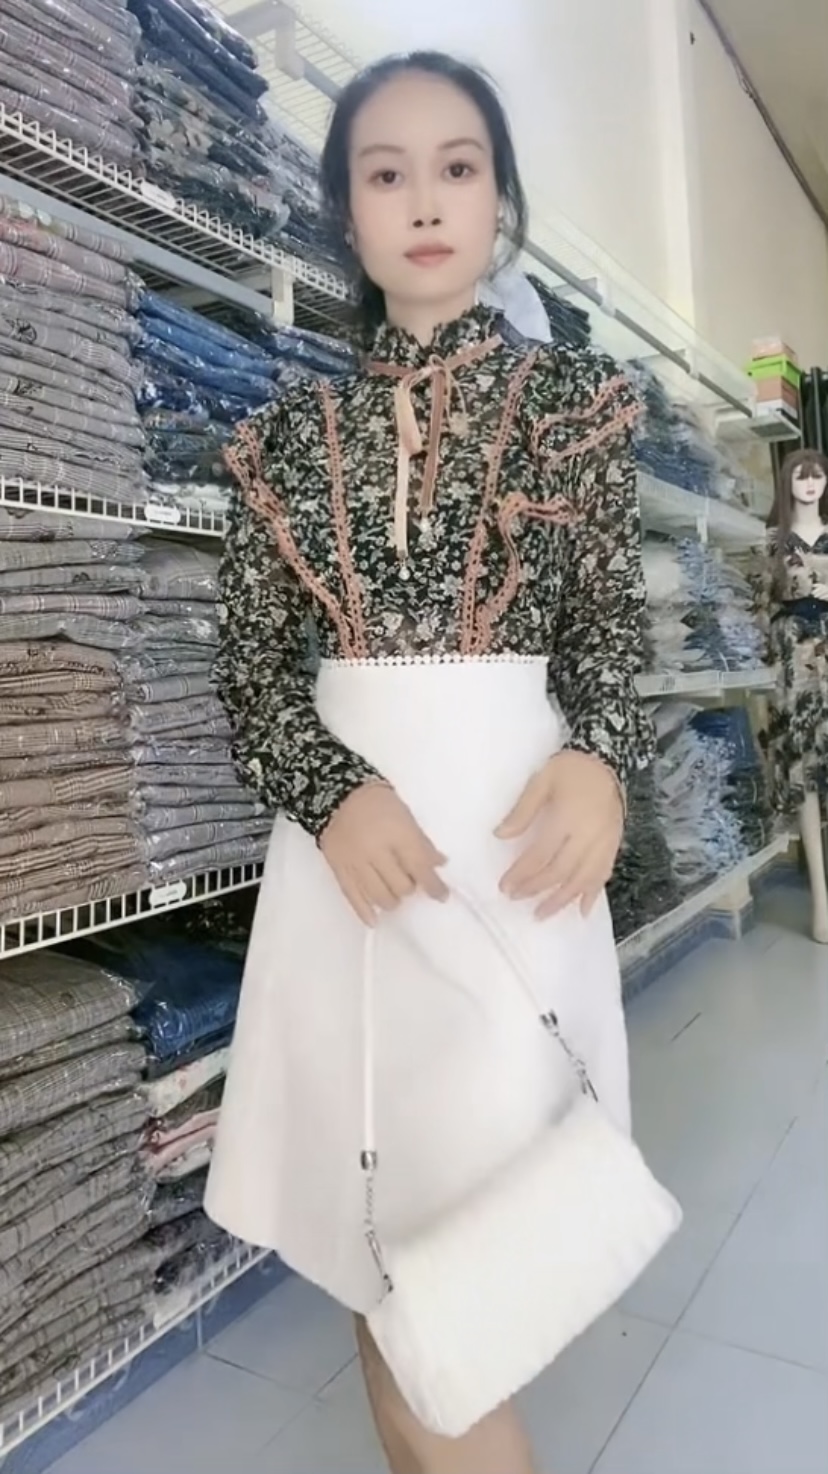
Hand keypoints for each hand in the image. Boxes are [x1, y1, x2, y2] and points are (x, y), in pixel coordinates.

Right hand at [321, 783, 447, 925]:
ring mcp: (356, 863)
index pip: (421, 868)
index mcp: (398, 835)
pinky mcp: (340, 870)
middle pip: (402, 887)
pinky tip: (375, 920)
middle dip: (411, 888)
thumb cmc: (378, 804)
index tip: (442, 895)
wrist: (337, 795)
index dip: (435, 886)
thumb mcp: (406, 817)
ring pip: (380, 896)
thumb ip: (423, 843)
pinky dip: (365, 912)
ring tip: (395, 894)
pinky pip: (354, 897)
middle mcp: (377, 852)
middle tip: (410, 881)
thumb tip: (440, 864)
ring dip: (393, 900)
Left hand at [496, 751, 623, 918]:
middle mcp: (588, 836)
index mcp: (567, 818)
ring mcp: (604, 843)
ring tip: (542, 914)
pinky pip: (604, 875)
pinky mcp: (614, 845)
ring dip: (562, 900)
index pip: (541, 854)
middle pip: (561, 871)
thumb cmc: (570, 769)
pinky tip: (582, 911)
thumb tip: (500, 835)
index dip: (522, 873)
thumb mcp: (541, 781)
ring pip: (583, 880)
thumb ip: (522, 811)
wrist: (608, 760)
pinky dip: (592, 895)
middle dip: (537, 888)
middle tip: (516, 899)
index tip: (505, 886)